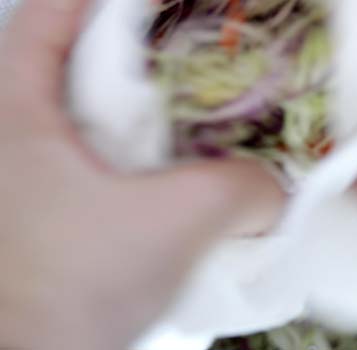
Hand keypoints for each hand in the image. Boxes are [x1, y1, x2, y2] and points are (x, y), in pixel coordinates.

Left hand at [0, 1, 283, 348]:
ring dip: (144, 110)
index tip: (158, 1)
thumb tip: (282, 189)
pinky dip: (144, 158)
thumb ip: (243, 191)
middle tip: (193, 51)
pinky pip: (103, 164)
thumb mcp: (174, 224)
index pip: (45, 18)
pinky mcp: (56, 215)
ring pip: (91, 117)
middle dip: (136, 50)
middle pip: (73, 60)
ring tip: (200, 108)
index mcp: (16, 116)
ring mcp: (30, 181)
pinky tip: (185, 172)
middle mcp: (14, 139)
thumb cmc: (71, 290)